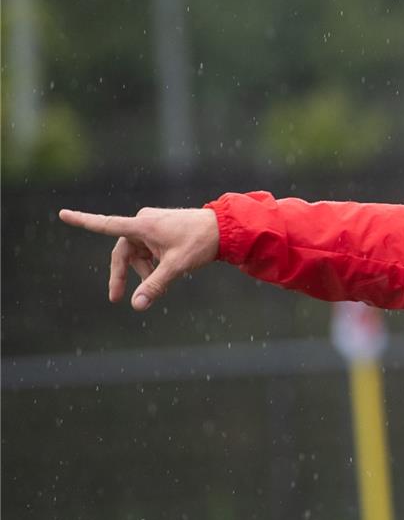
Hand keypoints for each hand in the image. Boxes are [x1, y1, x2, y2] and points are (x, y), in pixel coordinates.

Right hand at [58, 206, 219, 310]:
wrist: (225, 229)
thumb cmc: (200, 243)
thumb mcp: (176, 267)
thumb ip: (155, 286)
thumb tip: (137, 305)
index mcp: (142, 225)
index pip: (105, 224)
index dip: (83, 221)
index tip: (62, 214)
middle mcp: (143, 222)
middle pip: (123, 252)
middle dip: (123, 274)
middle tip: (116, 298)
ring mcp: (152, 225)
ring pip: (137, 253)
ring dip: (144, 270)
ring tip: (161, 283)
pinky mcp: (160, 229)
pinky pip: (148, 249)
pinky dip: (152, 263)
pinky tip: (167, 271)